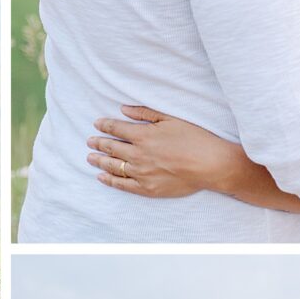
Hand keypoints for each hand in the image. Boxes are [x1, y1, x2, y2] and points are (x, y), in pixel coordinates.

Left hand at [89, 107, 241, 199]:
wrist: (210, 165)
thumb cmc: (194, 139)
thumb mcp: (170, 119)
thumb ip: (145, 113)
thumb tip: (123, 109)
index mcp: (143, 135)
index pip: (116, 129)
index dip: (104, 125)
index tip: (96, 124)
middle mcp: (138, 155)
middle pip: (111, 148)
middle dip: (98, 143)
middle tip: (89, 141)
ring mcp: (141, 173)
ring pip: (113, 167)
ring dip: (99, 161)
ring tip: (90, 158)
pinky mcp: (147, 189)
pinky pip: (122, 185)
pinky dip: (109, 180)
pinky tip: (101, 177)